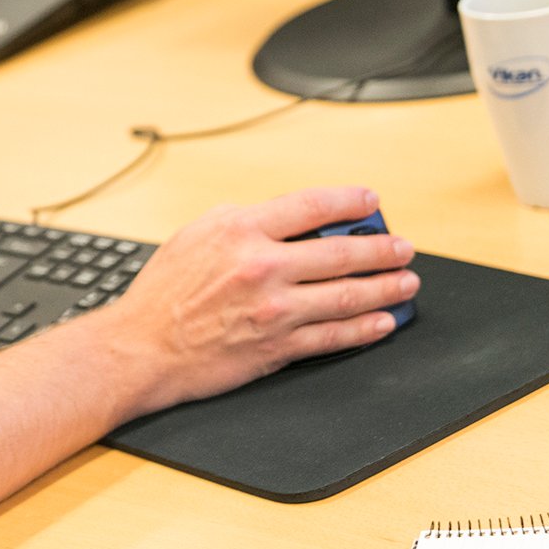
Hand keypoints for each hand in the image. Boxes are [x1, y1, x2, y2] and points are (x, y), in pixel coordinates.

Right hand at [102, 185, 418, 413]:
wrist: (142, 348)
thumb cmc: (163, 294)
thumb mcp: (194, 235)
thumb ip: (238, 220)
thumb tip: (281, 216)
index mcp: (241, 231)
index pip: (310, 206)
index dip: (348, 201)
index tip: (370, 200)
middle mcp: (262, 267)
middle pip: (340, 253)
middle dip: (381, 249)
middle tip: (403, 248)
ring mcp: (274, 310)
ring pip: (347, 296)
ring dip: (385, 288)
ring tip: (405, 282)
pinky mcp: (277, 346)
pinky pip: (334, 336)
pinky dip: (365, 329)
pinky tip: (383, 321)